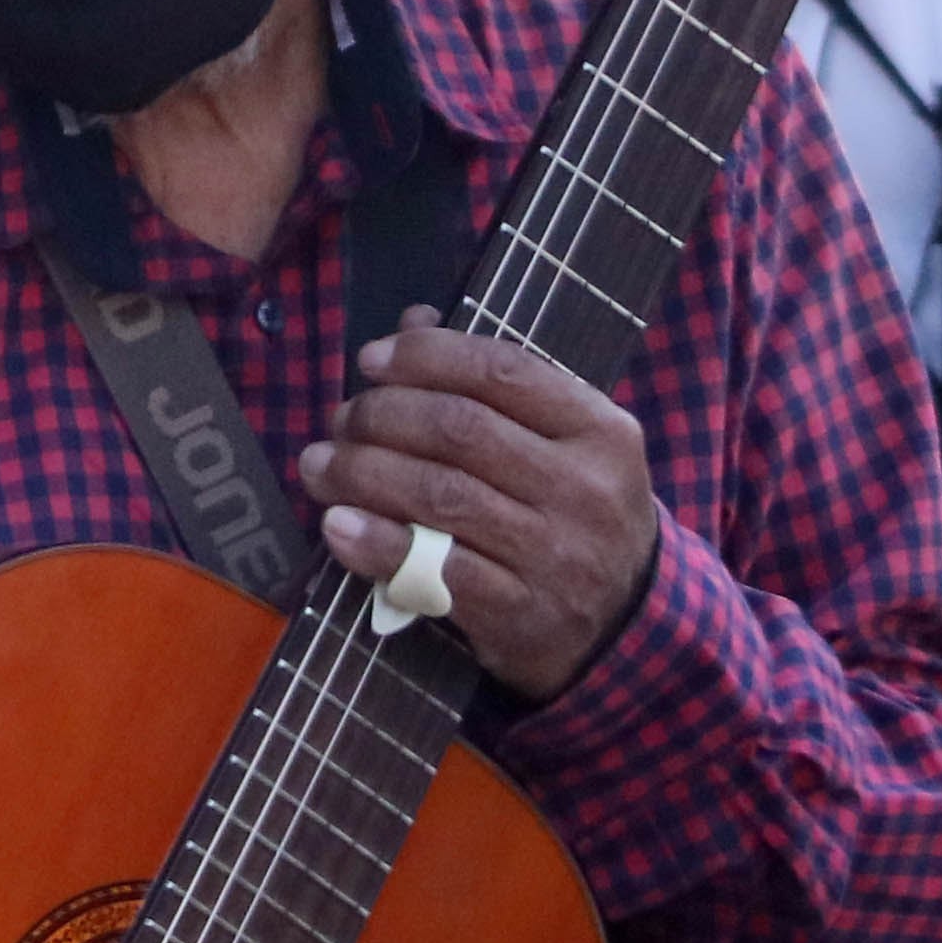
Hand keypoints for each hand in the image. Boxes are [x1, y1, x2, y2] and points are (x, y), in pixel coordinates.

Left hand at [297, 310, 660, 701]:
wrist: (623, 622)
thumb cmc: (571, 513)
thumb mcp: (562, 443)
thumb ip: (492, 385)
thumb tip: (413, 320)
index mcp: (599, 429)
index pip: (501, 371)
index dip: (425, 357)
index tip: (371, 359)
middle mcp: (583, 488)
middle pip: (458, 430)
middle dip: (380, 416)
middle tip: (340, 421)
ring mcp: (555, 553)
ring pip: (439, 495)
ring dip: (361, 473)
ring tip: (318, 465)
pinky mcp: (521, 611)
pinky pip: (435, 568)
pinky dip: (377, 543)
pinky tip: (338, 525)